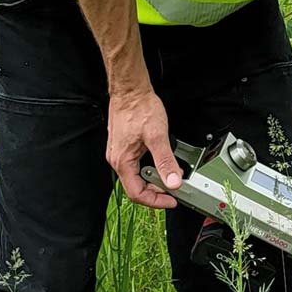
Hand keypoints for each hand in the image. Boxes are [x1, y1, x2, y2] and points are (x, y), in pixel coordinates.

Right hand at [107, 87, 179, 209]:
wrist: (131, 90)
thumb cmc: (140, 108)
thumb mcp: (157, 136)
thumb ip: (165, 161)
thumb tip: (173, 182)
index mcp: (123, 161)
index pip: (136, 194)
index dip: (156, 201)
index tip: (171, 200)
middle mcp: (117, 160)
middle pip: (136, 187)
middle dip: (157, 190)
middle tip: (174, 186)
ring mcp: (119, 153)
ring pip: (136, 176)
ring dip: (154, 178)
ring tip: (170, 174)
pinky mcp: (123, 146)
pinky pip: (135, 165)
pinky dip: (149, 167)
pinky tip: (160, 161)